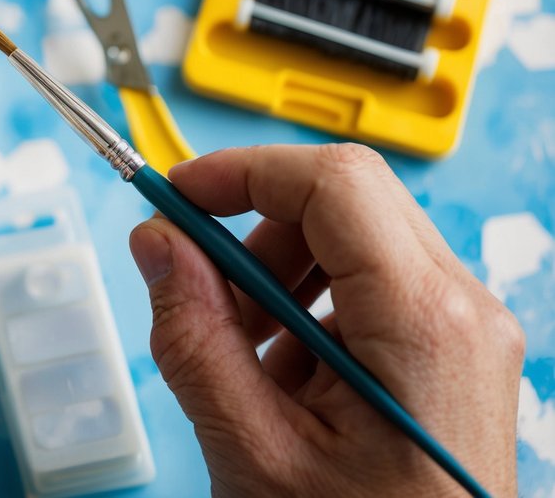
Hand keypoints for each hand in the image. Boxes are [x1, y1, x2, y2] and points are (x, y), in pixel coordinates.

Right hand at [128, 144, 522, 496]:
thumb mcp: (253, 449)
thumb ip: (194, 333)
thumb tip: (157, 243)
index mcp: (423, 322)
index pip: (331, 183)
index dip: (240, 172)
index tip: (174, 196)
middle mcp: (462, 310)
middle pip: (345, 200)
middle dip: (254, 226)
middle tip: (195, 279)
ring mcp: (464, 329)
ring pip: (357, 239)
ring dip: (278, 270)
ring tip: (237, 346)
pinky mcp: (451, 350)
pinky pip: (373, 287)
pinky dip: (310, 307)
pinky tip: (280, 375)